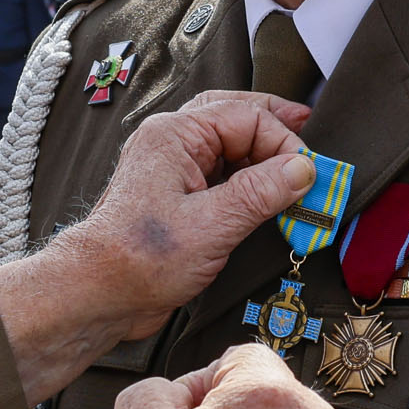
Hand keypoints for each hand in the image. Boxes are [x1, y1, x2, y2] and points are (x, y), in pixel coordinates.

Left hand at [0, 89, 315, 403]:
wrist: (98, 293)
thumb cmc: (139, 259)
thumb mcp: (212, 226)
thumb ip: (260, 193)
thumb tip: (303, 169)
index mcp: (175, 135)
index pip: (246, 116)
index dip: (283, 141)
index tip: (307, 174)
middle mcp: (172, 142)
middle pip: (234, 114)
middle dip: (275, 125)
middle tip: (310, 131)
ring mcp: (173, 168)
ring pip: (227, 141)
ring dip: (262, 150)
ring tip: (294, 161)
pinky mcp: (176, 195)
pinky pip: (219, 169)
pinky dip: (247, 174)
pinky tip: (268, 188)